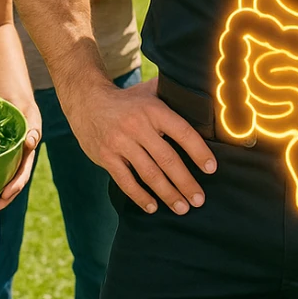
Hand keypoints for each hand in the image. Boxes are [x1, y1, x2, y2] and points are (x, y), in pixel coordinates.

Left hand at [0, 103, 42, 216]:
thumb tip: (31, 141)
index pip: (22, 175)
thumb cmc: (23, 111)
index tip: (5, 195)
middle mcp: (16, 165)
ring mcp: (4, 166)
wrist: (13, 105)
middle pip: (9, 189)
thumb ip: (32, 129)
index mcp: (26, 157)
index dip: (14, 186)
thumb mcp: (30, 116)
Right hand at [63, 75, 217, 214]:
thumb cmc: (127, 100)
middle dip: (185, 182)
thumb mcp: (150, 91)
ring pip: (148, 173)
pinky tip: (153, 207)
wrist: (86, 101)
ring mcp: (120, 143)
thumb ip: (173, 94)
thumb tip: (204, 95)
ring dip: (167, 193)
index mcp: (154, 110)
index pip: (182, 132)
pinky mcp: (106, 157)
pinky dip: (140, 196)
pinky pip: (125, 181)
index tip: (211, 169)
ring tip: (182, 208)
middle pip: (167, 159)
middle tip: (199, 200)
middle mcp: (137, 126)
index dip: (198, 151)